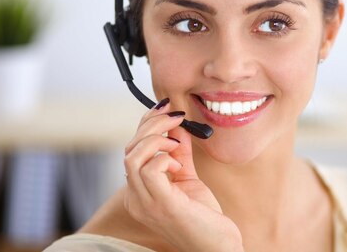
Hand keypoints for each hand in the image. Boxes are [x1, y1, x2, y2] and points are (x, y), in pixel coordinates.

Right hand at [123, 99, 242, 250]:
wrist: (217, 247)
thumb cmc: (203, 217)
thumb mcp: (188, 178)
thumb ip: (181, 154)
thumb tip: (177, 127)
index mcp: (139, 192)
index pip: (131, 150)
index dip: (146, 124)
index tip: (166, 108)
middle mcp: (136, 199)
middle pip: (129, 149)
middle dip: (152, 125)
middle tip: (176, 116)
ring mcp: (145, 204)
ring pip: (133, 157)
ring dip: (157, 138)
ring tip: (177, 142)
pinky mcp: (161, 206)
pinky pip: (150, 170)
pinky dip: (165, 158)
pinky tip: (179, 164)